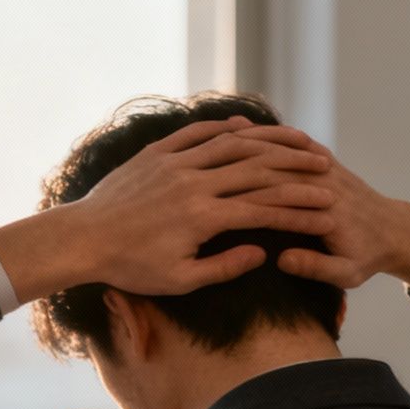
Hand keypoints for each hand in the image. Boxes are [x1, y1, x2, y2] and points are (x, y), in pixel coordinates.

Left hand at [0, 116, 341, 302]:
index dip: (298, 208)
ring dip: (269, 143)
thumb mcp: (180, 280)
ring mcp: (175, 163)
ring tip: (296, 143)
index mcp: (203, 217)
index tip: (326, 209)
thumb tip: (263, 253)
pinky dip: (225, 129)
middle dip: (296, 170)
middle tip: (324, 169)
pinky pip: (198, 133)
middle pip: (258, 169)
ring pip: (233, 145)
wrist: (83, 238)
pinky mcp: (157, 154)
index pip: (264, 207)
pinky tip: (246, 129)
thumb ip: (224, 267)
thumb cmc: (130, 266)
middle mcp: (193, 183)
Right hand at [223, 127, 409, 293]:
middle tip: (206, 155)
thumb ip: (316, 266)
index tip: (215, 192)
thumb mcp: (347, 273)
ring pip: (286, 148)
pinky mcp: (325, 162)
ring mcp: (326, 167)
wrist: (395, 232)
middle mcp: (325, 180)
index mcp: (326, 207)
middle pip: (279, 165)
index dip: (246, 192)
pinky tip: (244, 129)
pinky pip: (295, 142)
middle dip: (245, 158)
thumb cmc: (367, 256)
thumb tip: (281, 258)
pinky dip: (270, 135)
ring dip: (256, 139)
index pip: (281, 194)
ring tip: (221, 133)